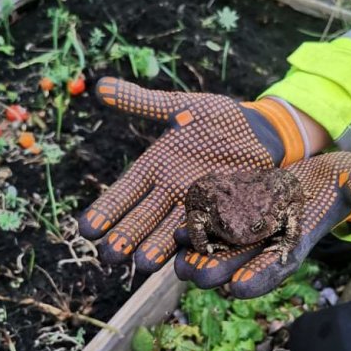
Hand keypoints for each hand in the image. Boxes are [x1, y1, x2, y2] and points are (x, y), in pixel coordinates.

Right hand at [78, 78, 306, 270]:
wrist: (264, 134)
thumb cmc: (220, 121)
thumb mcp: (182, 107)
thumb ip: (144, 103)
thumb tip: (100, 86)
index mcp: (155, 171)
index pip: (124, 193)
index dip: (107, 211)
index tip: (87, 229)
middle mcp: (171, 195)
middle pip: (143, 219)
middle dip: (127, 237)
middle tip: (109, 256)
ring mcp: (198, 209)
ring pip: (172, 232)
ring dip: (158, 248)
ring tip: (144, 264)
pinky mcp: (225, 218)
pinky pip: (211, 234)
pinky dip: (200, 248)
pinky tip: (188, 262)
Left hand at [174, 151, 350, 297]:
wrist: (317, 171)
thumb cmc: (340, 182)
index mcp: (295, 245)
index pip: (277, 267)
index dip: (259, 277)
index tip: (240, 287)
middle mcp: (267, 246)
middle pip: (239, 265)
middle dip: (219, 271)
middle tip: (198, 276)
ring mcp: (247, 232)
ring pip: (218, 251)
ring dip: (198, 257)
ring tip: (178, 261)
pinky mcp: (231, 213)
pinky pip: (208, 225)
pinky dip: (192, 231)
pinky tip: (173, 233)